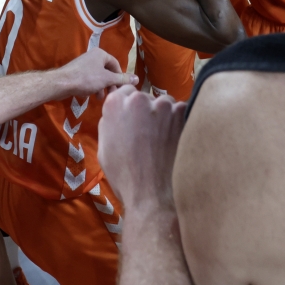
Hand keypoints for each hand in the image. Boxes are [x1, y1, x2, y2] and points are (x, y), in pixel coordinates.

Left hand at [56, 48, 136, 96]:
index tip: (121, 88)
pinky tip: (92, 96)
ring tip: (101, 98)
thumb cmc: (86, 79)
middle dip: (110, 84)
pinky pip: (89, 79)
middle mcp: (92, 56)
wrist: (62, 83)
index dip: (120, 77)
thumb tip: (137, 78)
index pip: (116, 64)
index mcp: (101, 54)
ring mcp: (84, 64)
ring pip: (98, 76)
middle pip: (107, 71)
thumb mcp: (107, 79)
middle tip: (112, 94)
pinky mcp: (77, 73)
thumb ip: (122, 79)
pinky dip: (93, 87)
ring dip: (102, 87)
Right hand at [98, 86, 186, 210]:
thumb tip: (119, 111)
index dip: (130, 107)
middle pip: (145, 97)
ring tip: (162, 139)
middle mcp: (138, 99)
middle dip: (147, 111)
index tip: (134, 119)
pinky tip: (173, 140)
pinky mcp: (181, 114)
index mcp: (114, 104)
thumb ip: (110, 121)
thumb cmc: (123, 173)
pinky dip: (178, 122)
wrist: (149, 192)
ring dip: (163, 115)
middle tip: (147, 133)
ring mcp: (162, 105)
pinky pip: (180, 111)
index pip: (125, 92)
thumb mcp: (104, 145)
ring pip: (164, 103)